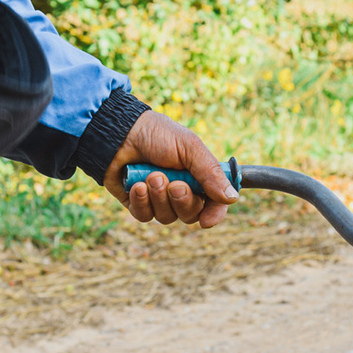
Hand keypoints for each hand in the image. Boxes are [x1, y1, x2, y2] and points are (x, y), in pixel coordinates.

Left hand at [102, 108, 236, 227]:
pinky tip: (136, 186)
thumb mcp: (189, 148)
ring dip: (159, 198)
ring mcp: (157, 198)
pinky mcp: (137, 203)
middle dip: (182, 200)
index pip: (213, 203)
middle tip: (173, 184)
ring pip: (166, 217)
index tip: (207, 220)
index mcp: (197, 176)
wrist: (119, 132)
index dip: (214, 214)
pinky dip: (142, 202)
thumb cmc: (156, 134)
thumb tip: (233, 198)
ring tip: (150, 176)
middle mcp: (179, 190)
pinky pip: (144, 216)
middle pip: (190, 214)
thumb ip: (210, 173)